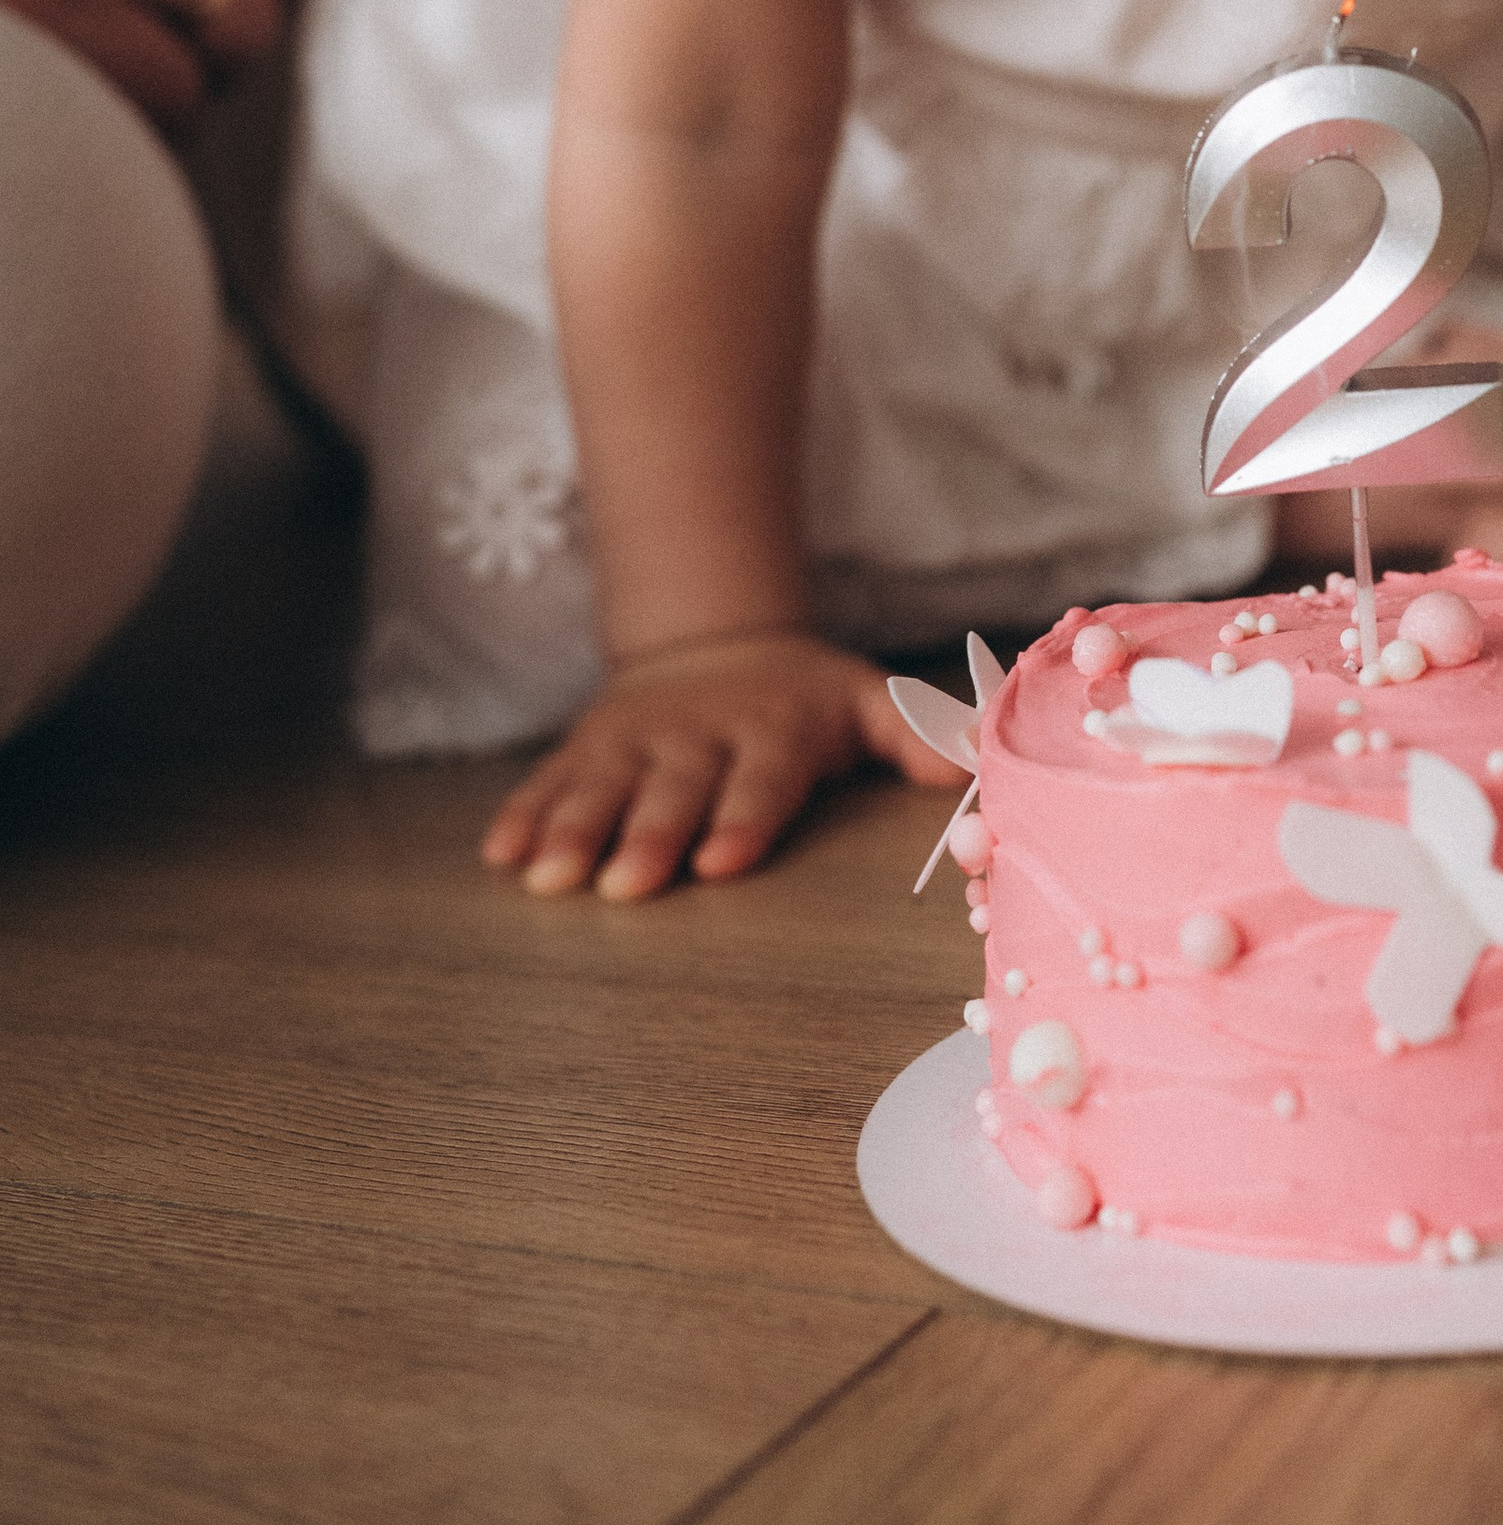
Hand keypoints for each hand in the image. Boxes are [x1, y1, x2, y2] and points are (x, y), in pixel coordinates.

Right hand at [481, 628, 953, 901]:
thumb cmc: (801, 696)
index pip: (757, 781)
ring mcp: (634, 740)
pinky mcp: (585, 746)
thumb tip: (979, 764)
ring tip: (547, 879)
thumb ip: (918, 737)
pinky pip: (550, 780)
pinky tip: (501, 857)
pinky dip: (524, 815)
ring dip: (573, 831)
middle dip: (647, 837)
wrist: (713, 639)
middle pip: (671, 791)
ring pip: (600, 788)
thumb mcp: (865, 701)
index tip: (723, 862)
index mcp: (769, 730)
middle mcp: (696, 735)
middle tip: (626, 886)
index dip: (741, 820)